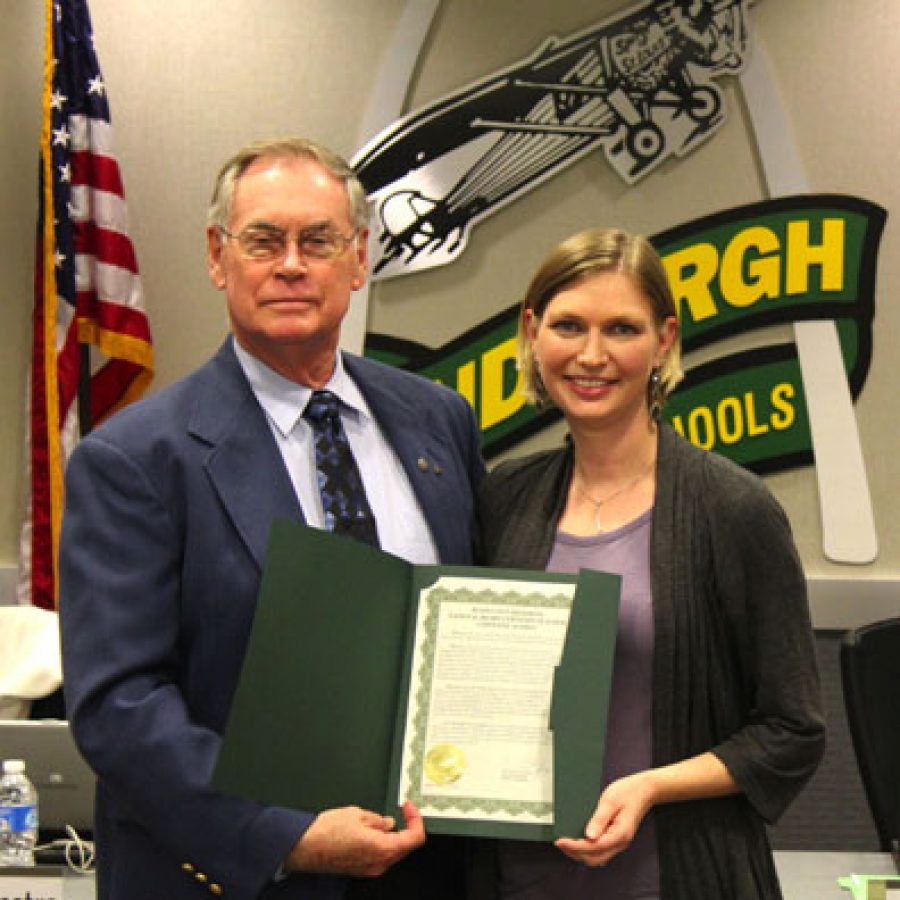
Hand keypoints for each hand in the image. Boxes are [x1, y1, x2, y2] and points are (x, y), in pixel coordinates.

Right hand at [285, 801, 425, 877]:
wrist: (304, 847)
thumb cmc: (325, 832)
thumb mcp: (357, 814)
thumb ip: (378, 819)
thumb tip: (388, 822)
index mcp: (382, 849)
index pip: (414, 839)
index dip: (416, 820)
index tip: (409, 808)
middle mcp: (378, 864)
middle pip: (404, 846)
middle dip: (405, 827)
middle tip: (401, 811)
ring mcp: (368, 869)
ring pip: (391, 851)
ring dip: (391, 835)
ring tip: (376, 818)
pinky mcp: (359, 869)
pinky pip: (378, 856)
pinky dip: (379, 842)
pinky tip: (367, 830)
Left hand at [555, 772, 654, 867]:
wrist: (644, 789)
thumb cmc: (628, 792)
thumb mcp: (610, 801)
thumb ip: (599, 819)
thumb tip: (587, 836)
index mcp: (619, 834)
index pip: (593, 847)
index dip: (574, 846)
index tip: (560, 841)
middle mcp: (620, 842)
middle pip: (595, 858)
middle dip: (575, 853)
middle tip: (560, 843)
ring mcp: (619, 842)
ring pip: (598, 857)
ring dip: (581, 854)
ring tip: (566, 843)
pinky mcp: (616, 838)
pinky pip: (601, 851)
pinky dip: (588, 850)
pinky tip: (579, 841)